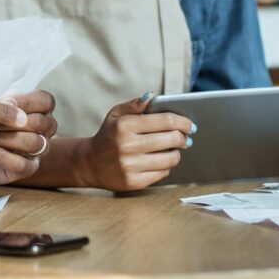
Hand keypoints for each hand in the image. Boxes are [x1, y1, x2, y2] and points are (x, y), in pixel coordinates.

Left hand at [0, 90, 57, 184]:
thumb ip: (0, 106)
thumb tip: (0, 107)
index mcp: (43, 110)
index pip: (46, 101)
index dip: (25, 101)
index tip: (4, 103)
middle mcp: (46, 130)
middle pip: (39, 122)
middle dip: (12, 121)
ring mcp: (40, 150)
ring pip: (34, 143)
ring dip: (7, 139)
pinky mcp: (30, 168)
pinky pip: (22, 164)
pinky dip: (1, 157)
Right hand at [79, 92, 194, 191]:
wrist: (89, 163)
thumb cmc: (108, 136)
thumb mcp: (116, 115)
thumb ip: (135, 104)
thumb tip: (154, 95)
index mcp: (124, 125)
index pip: (165, 121)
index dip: (183, 122)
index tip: (190, 125)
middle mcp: (127, 145)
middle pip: (171, 139)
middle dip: (183, 138)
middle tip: (184, 138)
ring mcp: (130, 165)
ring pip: (170, 159)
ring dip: (176, 153)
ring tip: (173, 149)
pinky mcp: (133, 182)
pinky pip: (162, 173)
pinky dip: (165, 166)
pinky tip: (160, 161)